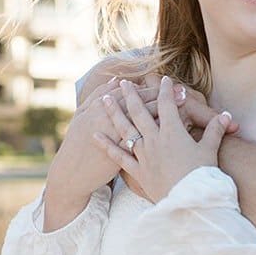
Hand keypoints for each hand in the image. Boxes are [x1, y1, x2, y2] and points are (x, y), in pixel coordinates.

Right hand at [42, 76, 177, 229]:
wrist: (70, 174)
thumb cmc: (75, 143)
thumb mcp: (83, 115)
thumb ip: (97, 95)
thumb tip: (115, 80)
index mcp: (103, 112)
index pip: (133, 98)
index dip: (151, 90)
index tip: (168, 82)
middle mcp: (115, 127)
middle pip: (145, 110)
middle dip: (165, 100)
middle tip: (183, 90)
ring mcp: (121, 146)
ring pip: (149, 128)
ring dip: (167, 118)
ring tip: (184, 110)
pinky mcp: (127, 163)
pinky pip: (151, 147)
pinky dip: (162, 141)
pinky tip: (176, 137)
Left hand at [94, 76, 230, 202]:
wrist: (190, 202)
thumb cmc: (202, 176)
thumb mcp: (210, 150)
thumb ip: (215, 130)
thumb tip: (226, 115)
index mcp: (173, 132)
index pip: (167, 104)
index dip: (165, 90)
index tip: (163, 79)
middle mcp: (154, 140)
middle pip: (140, 112)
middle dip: (131, 95)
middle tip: (123, 83)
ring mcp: (143, 155)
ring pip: (125, 129)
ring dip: (114, 112)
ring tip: (105, 99)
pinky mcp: (137, 172)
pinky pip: (118, 156)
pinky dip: (106, 145)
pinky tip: (95, 135)